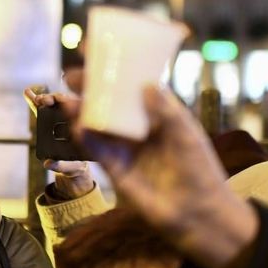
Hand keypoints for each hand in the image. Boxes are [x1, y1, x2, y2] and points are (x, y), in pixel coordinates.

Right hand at [25, 87, 94, 199]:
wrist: (73, 166)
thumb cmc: (76, 165)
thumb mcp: (71, 168)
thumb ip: (61, 166)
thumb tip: (48, 163)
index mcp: (80, 128)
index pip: (76, 110)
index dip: (68, 103)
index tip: (60, 101)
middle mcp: (71, 120)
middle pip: (64, 102)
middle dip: (54, 98)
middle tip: (45, 101)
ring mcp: (58, 119)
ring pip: (53, 103)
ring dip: (44, 98)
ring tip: (36, 99)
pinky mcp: (48, 121)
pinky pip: (40, 110)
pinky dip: (34, 101)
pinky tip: (27, 92)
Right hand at [74, 86, 258, 267]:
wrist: (199, 214)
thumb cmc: (200, 170)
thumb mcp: (186, 134)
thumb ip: (166, 110)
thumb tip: (146, 84)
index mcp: (158, 116)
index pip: (133, 87)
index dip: (117, 71)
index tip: (100, 54)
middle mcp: (138, 129)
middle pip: (109, 103)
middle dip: (91, 89)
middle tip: (73, 75)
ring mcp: (125, 148)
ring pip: (98, 124)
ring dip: (81, 111)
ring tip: (66, 98)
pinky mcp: (116, 169)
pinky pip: (96, 150)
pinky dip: (85, 137)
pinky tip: (78, 125)